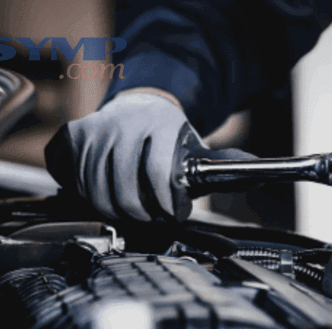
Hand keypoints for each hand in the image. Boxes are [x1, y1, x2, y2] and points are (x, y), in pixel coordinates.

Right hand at [44, 90, 254, 221]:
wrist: (141, 107)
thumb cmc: (172, 140)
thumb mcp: (199, 151)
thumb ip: (225, 167)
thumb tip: (259, 174)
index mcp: (161, 125)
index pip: (158, 174)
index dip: (165, 204)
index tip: (171, 214)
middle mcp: (124, 124)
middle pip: (122, 191)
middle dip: (139, 214)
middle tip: (150, 218)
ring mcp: (95, 129)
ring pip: (94, 191)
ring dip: (112, 209)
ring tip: (130, 209)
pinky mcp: (73, 137)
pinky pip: (72, 179)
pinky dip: (86, 194)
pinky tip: (103, 193)